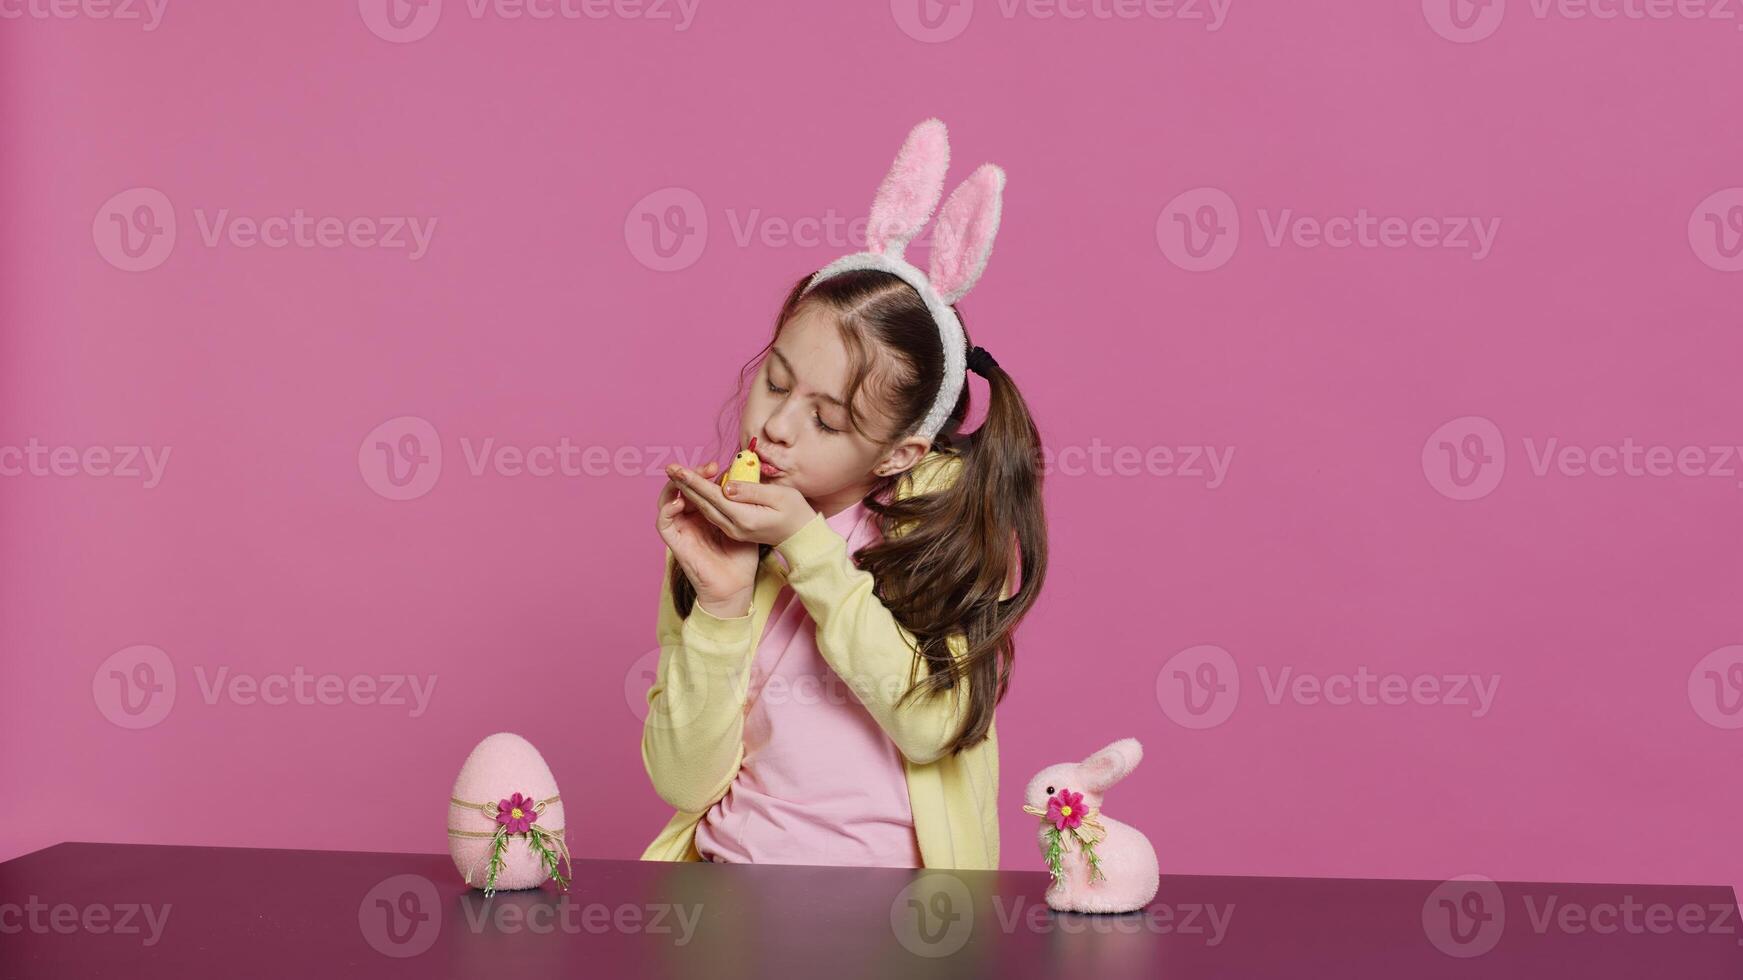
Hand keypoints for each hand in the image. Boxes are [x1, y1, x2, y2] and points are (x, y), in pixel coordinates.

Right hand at [656, 460, 758, 614]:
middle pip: (681, 489)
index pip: (697, 485)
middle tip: (707, 467)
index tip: (716, 465)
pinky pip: (663, 524)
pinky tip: (678, 503)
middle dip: (691, 474)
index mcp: (705, 512)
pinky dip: (666, 511)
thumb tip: (743, 477)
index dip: (702, 473)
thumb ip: (741, 502)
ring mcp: (681, 530)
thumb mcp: (745, 523)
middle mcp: (690, 518)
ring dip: (674, 487)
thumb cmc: (742, 557)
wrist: (737, 586)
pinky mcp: (675, 543)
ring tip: (688, 477)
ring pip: (666, 501)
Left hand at [664, 462, 819, 549]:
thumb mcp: (779, 496)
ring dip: (691, 492)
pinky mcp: (736, 530)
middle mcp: (734, 526)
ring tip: (678, 476)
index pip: (712, 496)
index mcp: (743, 518)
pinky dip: (703, 499)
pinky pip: (715, 512)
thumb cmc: (796, 513)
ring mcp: (734, 530)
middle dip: (685, 484)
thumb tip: (726, 486)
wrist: (803, 538)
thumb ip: (751, 491)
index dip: (694, 481)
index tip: (678, 469)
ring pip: (707, 508)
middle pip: (704, 503)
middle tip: (670, 468)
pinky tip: (696, 490)